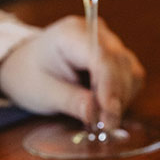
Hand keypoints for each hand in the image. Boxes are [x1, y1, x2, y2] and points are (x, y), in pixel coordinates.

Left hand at [0, 15, 145, 126]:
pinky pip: (132, 75)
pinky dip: (123, 95)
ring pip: (131, 71)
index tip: (109, 116)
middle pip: (121, 64)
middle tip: (104, 126)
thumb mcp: (43, 92)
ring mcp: (110, 42)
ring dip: (121, 98)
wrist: (26, 63)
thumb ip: (71, 101)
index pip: (102, 58)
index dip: (110, 87)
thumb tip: (97, 115)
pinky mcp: (118, 55)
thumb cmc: (31, 75)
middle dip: (116, 98)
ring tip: (101, 117)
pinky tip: (106, 106)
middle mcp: (98, 32)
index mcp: (72, 34)